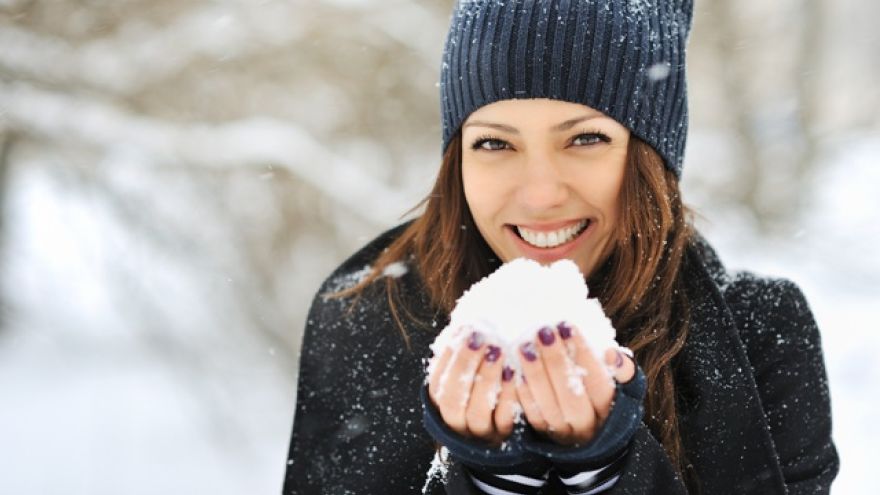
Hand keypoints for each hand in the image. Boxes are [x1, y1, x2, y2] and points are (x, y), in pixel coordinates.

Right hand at [427, 327, 517, 444]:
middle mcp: (455, 420)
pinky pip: (505, 419)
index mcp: (440, 400)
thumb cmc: (481, 383)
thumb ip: (463, 351)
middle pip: (452, 399)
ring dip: (487, 380)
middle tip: (482, 340)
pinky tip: (515, 372)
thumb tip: (465, 325)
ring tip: (499, 352)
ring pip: (477, 412)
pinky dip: (509, 396)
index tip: (467, 332)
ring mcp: (479, 432)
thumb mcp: (467, 368)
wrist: (504, 420)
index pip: (438, 381)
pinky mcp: (504, 436)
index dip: (450, 358)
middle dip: (466, 367)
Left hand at [515, 322, 635, 445]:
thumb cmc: (602, 394)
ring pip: (549, 406)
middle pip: (572, 395)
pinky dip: (524, 394)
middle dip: (556, 361)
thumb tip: (612, 354)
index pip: (599, 382)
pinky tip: (516, 371)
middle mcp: (589, 425)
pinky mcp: (544, 436)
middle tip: (543, 332)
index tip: (567, 326)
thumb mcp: (621, 384)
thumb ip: (623, 370)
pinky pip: (533, 416)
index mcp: (611, 409)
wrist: (587, 432)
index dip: (583, 354)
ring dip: (535, 374)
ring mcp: (565, 433)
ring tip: (525, 346)